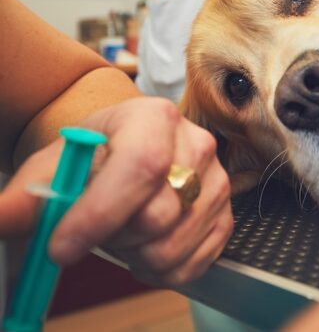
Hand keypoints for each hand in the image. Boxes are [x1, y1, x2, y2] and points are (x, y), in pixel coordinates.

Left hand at [0, 98, 231, 286]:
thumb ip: (27, 194)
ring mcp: (217, 180)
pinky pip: (195, 264)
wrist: (127, 152)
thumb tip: (3, 218)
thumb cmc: (94, 157)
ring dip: (135, 257)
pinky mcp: (226, 214)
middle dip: (113, 239)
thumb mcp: (55, 165)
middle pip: (157, 215)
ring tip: (121, 238)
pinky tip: (143, 251)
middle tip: (95, 231)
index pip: (140, 166)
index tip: (60, 247)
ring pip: (173, 246)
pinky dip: (161, 272)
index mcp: (153, 117)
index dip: (100, 213)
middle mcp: (196, 144)